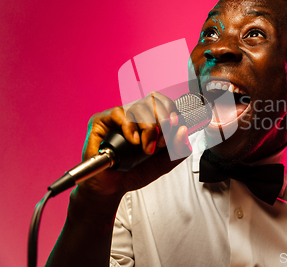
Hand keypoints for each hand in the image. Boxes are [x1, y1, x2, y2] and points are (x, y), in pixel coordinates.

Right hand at [77, 91, 191, 200]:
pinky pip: (119, 114)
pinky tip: (133, 141)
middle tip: (160, 143)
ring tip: (146, 148)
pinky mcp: (102, 120)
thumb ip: (178, 149)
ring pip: (139, 107)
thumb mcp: (163, 162)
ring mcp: (120, 116)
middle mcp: (136, 115)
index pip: (165, 103)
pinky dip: (130, 128)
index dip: (172, 114)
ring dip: (148, 128)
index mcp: (152, 120)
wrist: (113, 186)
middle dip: (163, 122)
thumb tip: (184, 131)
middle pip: (154, 101)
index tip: (173, 131)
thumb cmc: (134, 172)